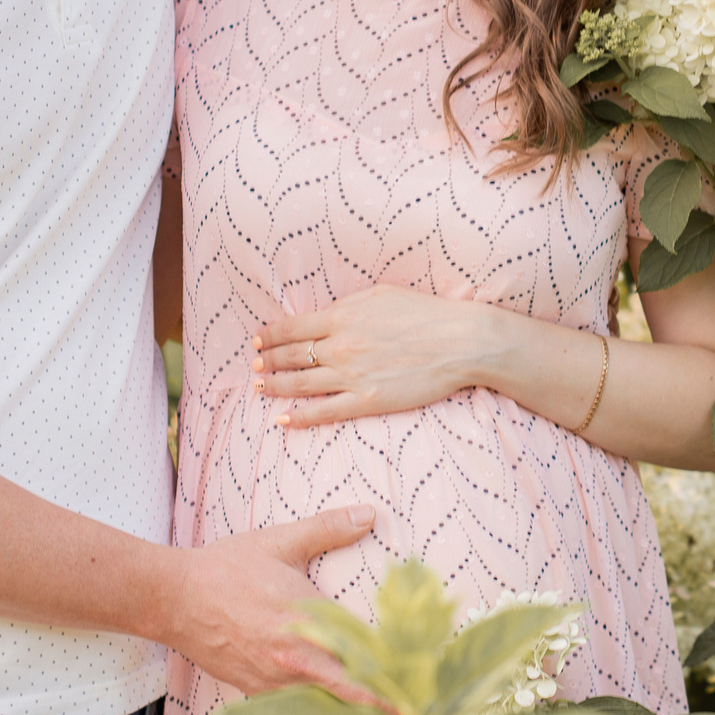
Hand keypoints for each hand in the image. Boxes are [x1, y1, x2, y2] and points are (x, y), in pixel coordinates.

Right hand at [156, 505, 375, 695]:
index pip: (362, 668)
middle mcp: (293, 664)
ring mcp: (272, 683)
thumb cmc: (226, 569)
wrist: (172, 599)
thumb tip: (369, 513)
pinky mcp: (254, 691)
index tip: (419, 705)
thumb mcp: (279, 544)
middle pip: (349, 699)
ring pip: (323, 707)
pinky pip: (295, 706)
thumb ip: (327, 529)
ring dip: (352, 712)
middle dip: (381, 709)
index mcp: (306, 628)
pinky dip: (319, 707)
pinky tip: (334, 708)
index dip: (393, 690)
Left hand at [252, 284, 499, 428]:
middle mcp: (339, 346)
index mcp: (342, 316)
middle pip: (290, 356)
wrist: (460, 342)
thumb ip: (349, 304)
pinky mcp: (367, 401)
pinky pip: (324, 411)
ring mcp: (351, 375)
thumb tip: (326, 314)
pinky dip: (299, 417)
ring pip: (300, 384)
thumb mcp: (381, 295)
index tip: (257, 341)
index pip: (292, 327)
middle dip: (267, 361)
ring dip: (275, 386)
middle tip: (254, 366)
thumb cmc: (426, 313)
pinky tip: (283, 419)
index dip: (269, 335)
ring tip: (260, 387)